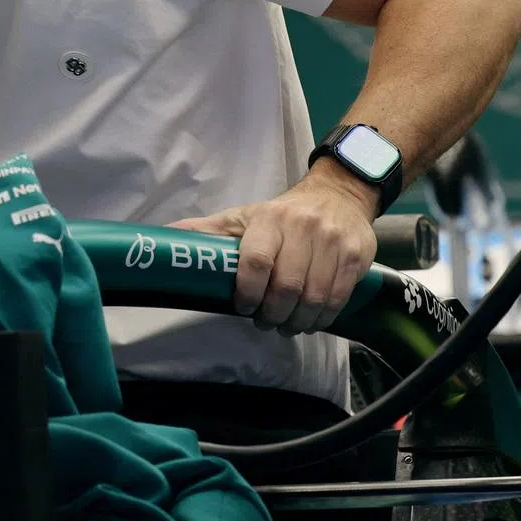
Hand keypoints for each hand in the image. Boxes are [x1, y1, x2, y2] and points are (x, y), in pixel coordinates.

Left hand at [169, 169, 377, 334]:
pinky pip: (338, 298)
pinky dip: (322, 318)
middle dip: (272, 314)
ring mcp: (333, 242)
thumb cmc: (281, 213)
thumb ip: (206, 230)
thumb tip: (163, 236)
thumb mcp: (241, 216)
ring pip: (314, 298)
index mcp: (269, 219)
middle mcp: (303, 228)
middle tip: (265, 322)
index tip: (243, 307)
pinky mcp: (357, 256)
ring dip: (297, 321)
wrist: (338, 195)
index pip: (256, 261)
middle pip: (287, 286)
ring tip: (285, 325)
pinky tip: (309, 320)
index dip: (248, 292)